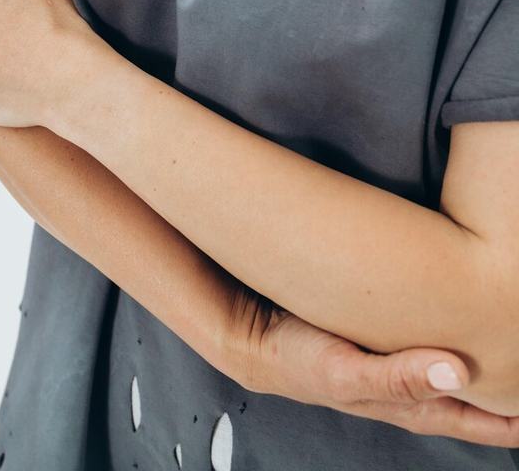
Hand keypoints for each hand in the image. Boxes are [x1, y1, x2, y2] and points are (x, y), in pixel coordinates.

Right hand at [228, 285, 518, 446]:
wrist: (253, 332)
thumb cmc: (298, 359)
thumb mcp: (346, 374)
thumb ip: (399, 377)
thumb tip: (459, 375)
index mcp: (403, 398)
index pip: (466, 416)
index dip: (502, 421)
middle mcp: (402, 381)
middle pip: (463, 395)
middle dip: (500, 397)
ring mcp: (388, 357)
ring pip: (447, 367)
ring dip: (478, 369)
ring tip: (508, 359)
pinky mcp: (375, 331)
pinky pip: (421, 338)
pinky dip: (445, 340)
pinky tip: (453, 325)